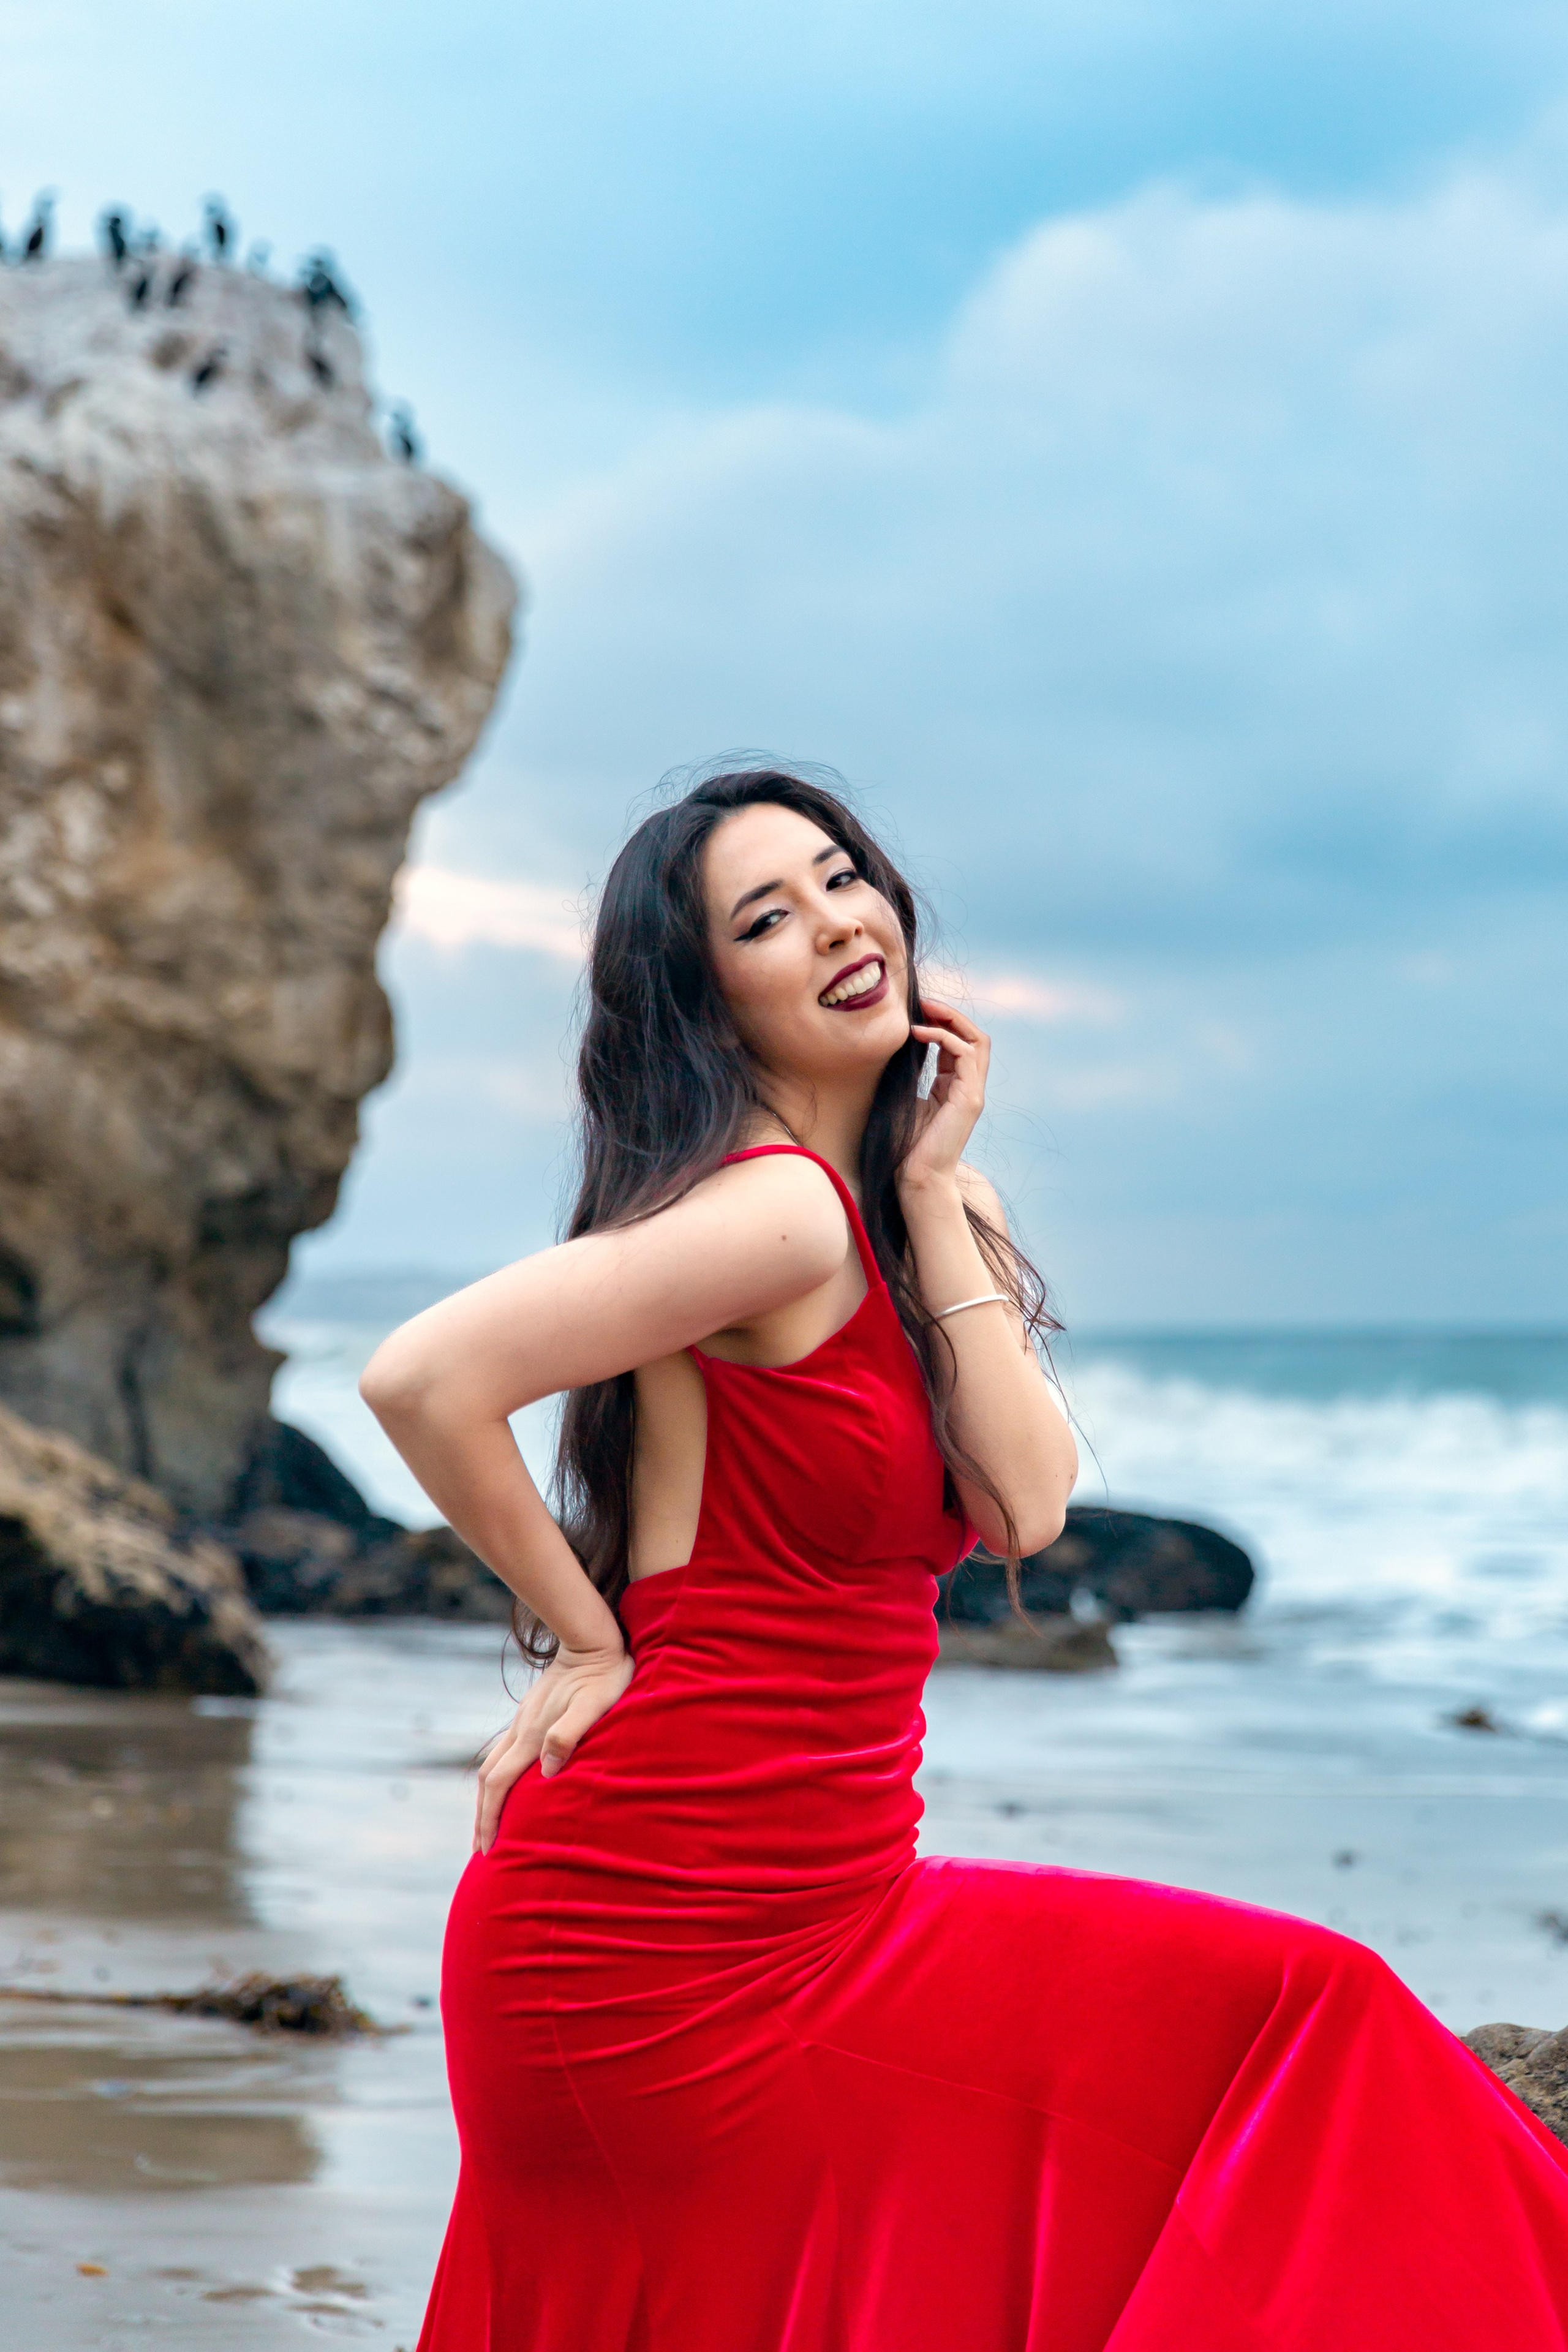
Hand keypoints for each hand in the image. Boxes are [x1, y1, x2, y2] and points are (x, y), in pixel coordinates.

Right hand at [472, 1638, 634, 1851]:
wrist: (591, 1638)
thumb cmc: (603, 1675)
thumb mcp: (593, 1705)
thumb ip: (569, 1735)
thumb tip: (547, 1771)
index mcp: (532, 1735)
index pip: (500, 1784)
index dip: (491, 1818)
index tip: (487, 1848)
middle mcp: (520, 1730)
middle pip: (488, 1779)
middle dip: (482, 1816)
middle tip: (481, 1849)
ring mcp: (523, 1721)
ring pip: (493, 1765)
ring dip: (487, 1797)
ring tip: (488, 1823)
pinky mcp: (530, 1714)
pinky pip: (504, 1753)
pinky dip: (498, 1778)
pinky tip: (509, 1785)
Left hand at [900, 996, 990, 1196]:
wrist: (916, 1178)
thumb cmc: (906, 1145)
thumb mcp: (905, 1099)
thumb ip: (909, 1075)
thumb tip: (892, 1048)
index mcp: (955, 1087)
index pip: (958, 1043)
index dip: (941, 1022)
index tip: (915, 1010)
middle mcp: (969, 1088)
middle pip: (975, 1036)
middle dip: (951, 1014)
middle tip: (924, 1002)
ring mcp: (973, 1093)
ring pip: (977, 1041)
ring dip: (951, 1019)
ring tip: (924, 1010)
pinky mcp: (970, 1100)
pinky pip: (965, 1054)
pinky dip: (944, 1037)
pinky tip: (918, 1034)